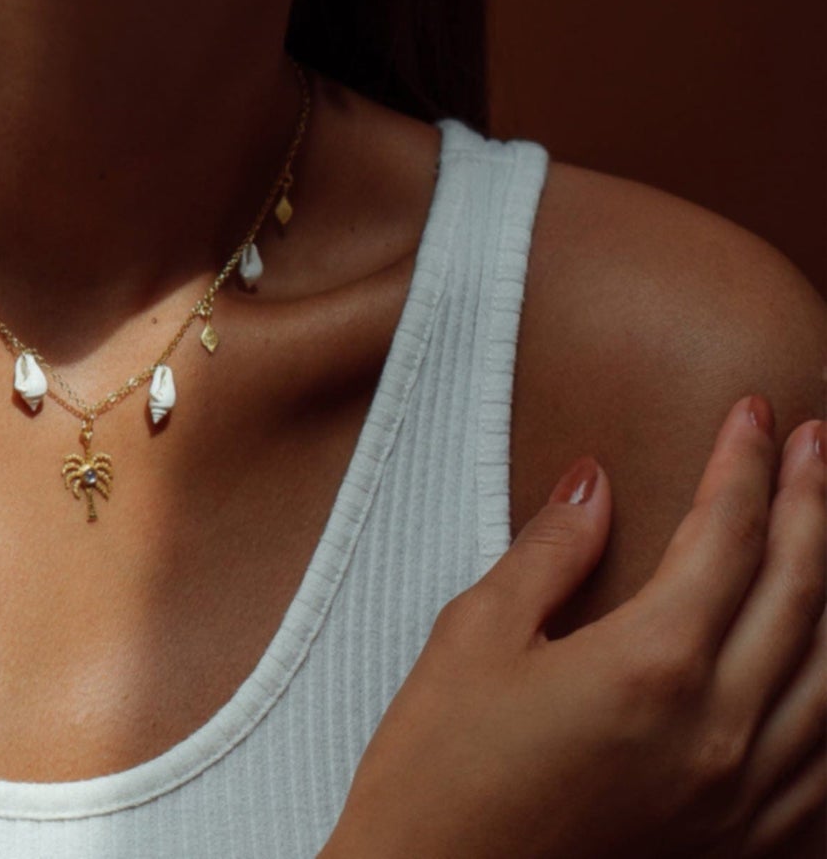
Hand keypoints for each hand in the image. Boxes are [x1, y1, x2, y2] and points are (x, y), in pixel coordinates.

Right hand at [327, 396, 825, 858]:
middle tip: (814, 440)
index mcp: (649, 667)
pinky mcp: (742, 848)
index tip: (751, 412)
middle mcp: (719, 733)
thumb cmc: (439, 769)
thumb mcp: (475, 638)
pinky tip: (824, 657)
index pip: (723, 537)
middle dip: (810, 504)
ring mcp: (743, 800)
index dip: (742, 465)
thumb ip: (550, 552)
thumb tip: (594, 480)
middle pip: (797, 593)